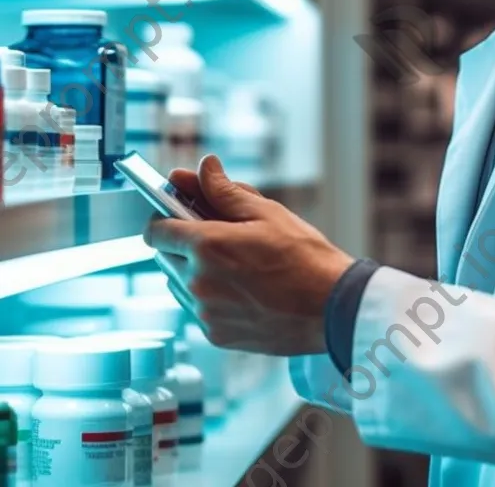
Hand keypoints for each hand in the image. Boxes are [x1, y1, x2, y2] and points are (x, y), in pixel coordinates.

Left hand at [142, 155, 353, 355]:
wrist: (330, 307)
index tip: (179, 214)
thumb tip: (204, 168)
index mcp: (207, 246)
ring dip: (196, 271)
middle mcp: (198, 282)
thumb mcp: (267, 213)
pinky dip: (211, 297)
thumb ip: (225, 191)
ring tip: (238, 266)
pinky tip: (243, 289)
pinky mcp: (215, 334)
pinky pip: (198, 310)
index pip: (155, 231)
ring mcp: (205, 312)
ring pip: (181, 285)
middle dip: (186, 244)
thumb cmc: (305, 257)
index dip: (164, 218)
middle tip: (222, 237)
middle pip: (166, 257)